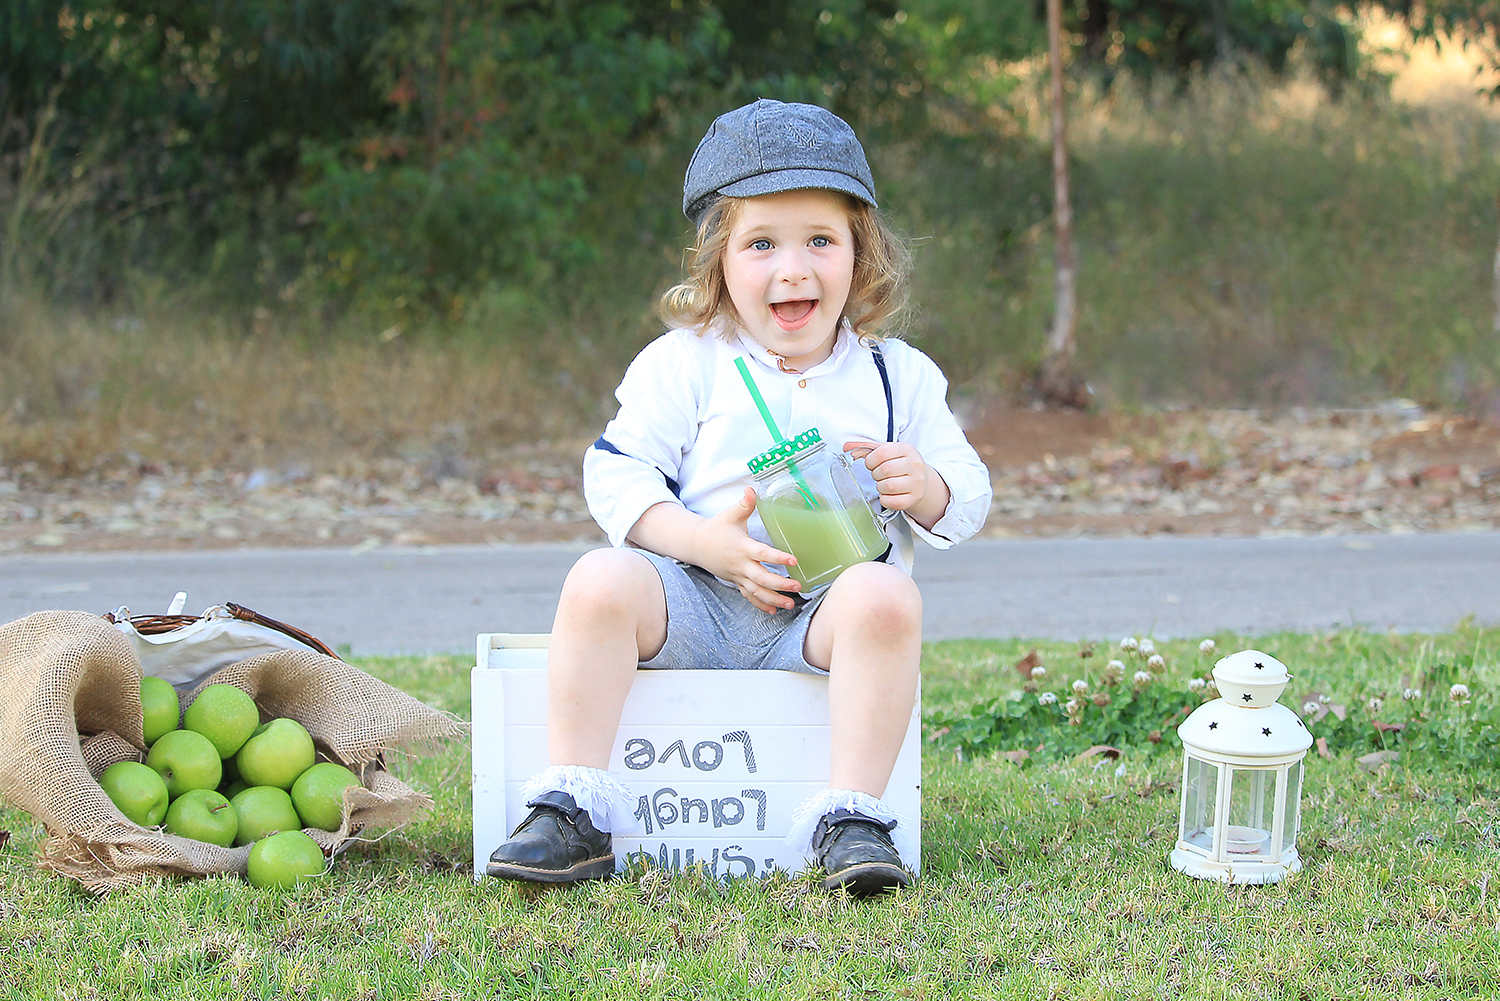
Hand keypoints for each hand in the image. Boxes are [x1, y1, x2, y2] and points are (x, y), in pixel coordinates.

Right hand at [692, 486, 801, 613]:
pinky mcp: (736, 582)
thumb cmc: (717, 528)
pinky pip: (749, 596)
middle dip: (779, 584)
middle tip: (797, 586)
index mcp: (742, 547)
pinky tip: (774, 611)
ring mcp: (738, 576)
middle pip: (761, 578)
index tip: (794, 560)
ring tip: (790, 603)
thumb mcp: (730, 515)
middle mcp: (740, 564)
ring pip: (756, 591)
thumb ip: (744, 504)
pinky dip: (761, 605)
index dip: (778, 558)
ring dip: (773, 599)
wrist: (697, 545)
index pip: (762, 554)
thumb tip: (752, 489)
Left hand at [843, 440, 929, 511]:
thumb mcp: (886, 451)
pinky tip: (886, 495)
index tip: (871, 464)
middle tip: (877, 475)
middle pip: (885, 470)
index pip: (882, 453)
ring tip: (883, 484)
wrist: (920, 479)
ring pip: (889, 486)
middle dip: (875, 474)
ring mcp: (917, 482)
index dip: (870, 460)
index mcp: (906, 449)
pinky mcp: (915, 498)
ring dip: (880, 487)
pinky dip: (885, 500)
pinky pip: (894, 502)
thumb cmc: (899, 464)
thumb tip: (846, 446)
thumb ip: (866, 448)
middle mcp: (915, 464)